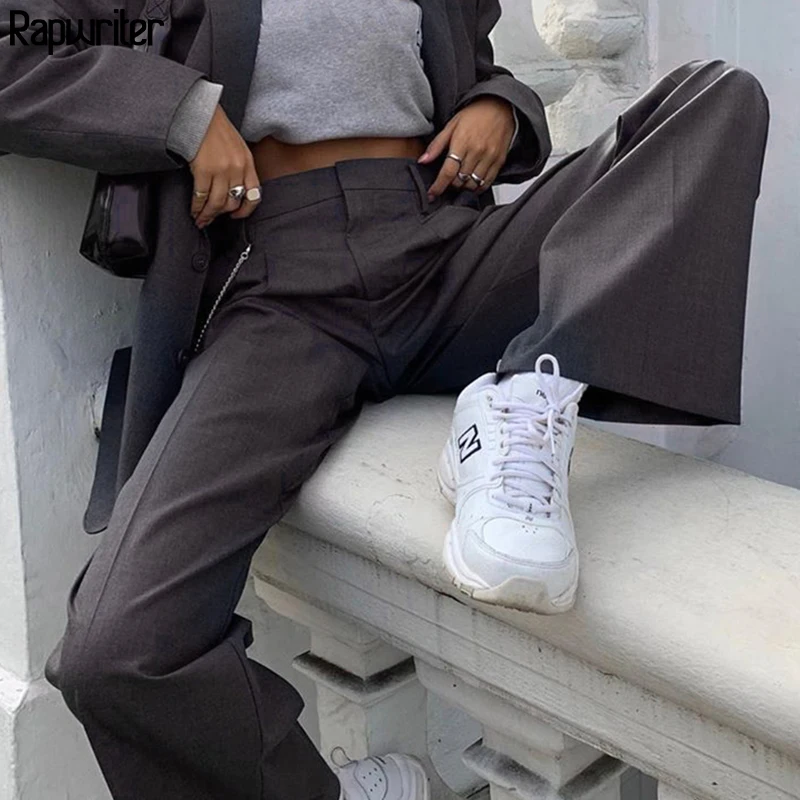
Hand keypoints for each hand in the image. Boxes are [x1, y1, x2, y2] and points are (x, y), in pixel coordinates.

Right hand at [189, 105, 261, 228]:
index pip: (254, 195)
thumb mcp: (237, 146)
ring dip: (208, 215)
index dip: (246, 210)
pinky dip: (197, 207)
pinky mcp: (203, 170)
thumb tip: (234, 188)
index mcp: (248, 162)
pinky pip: (202, 196)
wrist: (198, 111)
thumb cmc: (214, 127)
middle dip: (222, 214)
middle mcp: (237, 168)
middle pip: (233, 202)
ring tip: (201, 219)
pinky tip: (194, 210)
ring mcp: (221, 170)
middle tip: (212, 219)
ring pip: (217, 203)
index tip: (237, 215)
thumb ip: (240, 166)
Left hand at [418, 96, 515, 199]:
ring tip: (459, 181)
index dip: (438, 186)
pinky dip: (477, 187)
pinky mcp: (499, 161)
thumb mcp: (451, 125)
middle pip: (459, 181)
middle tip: (447, 181)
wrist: (501, 106)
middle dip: (450, 185)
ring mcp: (489, 157)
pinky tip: (472, 183)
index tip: (432, 194)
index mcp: (462, 142)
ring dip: (463, 187)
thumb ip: (437, 145)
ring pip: (472, 185)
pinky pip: (487, 183)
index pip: (448, 171)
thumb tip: (423, 160)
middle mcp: (477, 151)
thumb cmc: (475, 114)